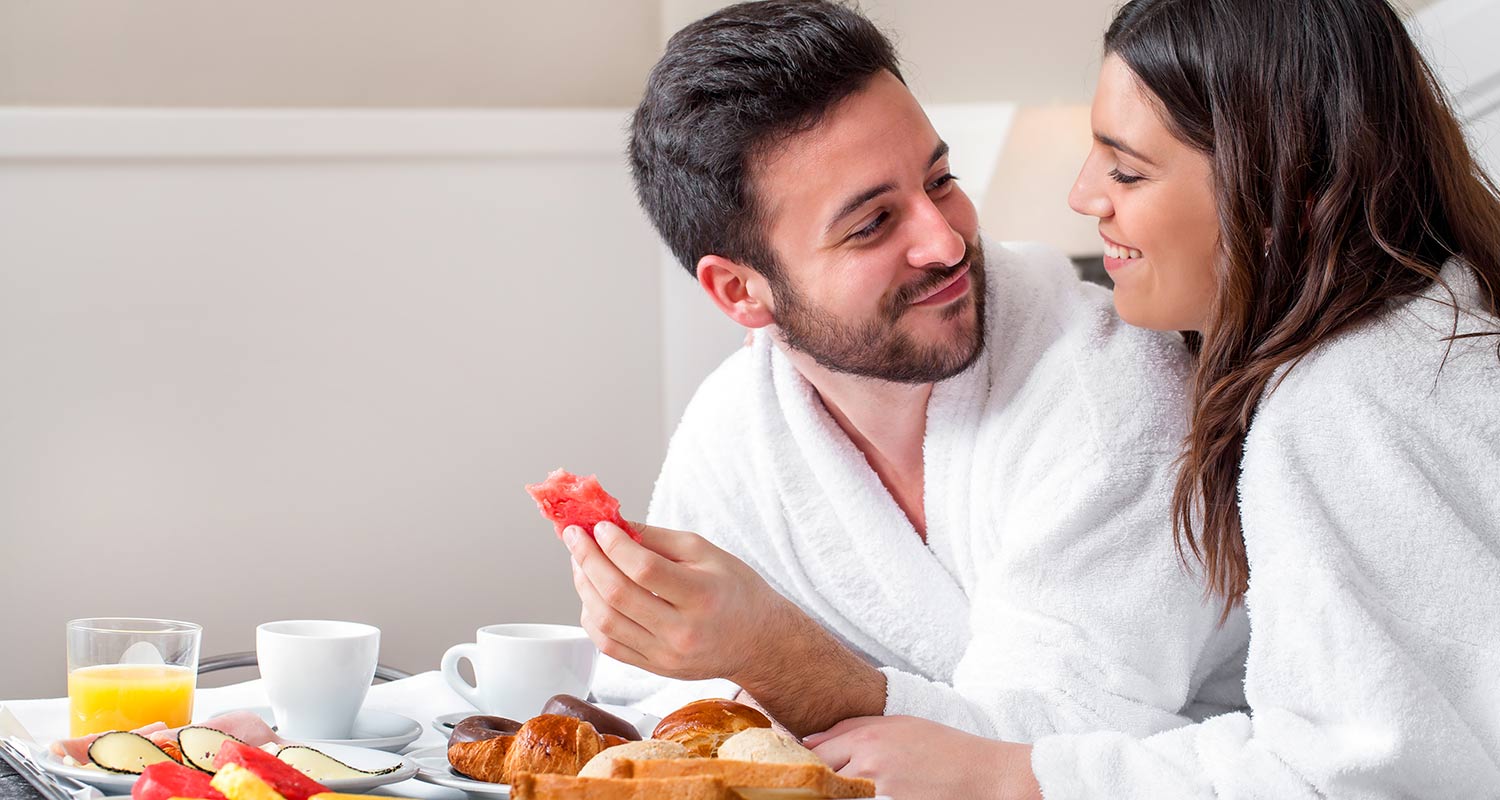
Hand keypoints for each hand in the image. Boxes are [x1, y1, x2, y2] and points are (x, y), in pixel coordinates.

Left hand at [563, 520, 797, 684]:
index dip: (615, 545)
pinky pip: (609, 644)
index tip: (599, 526)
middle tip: (574, 536)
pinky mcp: (655, 668)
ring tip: (580, 562)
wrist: (758, 641)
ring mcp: (666, 655)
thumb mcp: (707, 552)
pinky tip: (591, 594)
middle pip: (618, 595)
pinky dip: (591, 616)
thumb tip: (614, 525)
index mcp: (702, 595)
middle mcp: (682, 631)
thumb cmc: (736, 591)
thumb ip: (658, 538)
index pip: (644, 569)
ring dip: (584, 586)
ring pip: (606, 622)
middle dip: (588, 560)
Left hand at [806, 716, 1041, 799]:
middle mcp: (867, 761)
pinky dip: (855, 799)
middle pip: (820, 773)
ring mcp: (878, 788)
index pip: (816, 751)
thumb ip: (853, 728)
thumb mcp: (899, 724)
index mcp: (867, 737)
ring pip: (836, 793)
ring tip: (843, 787)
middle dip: (816, 778)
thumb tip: (810, 741)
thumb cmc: (942, 746)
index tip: (803, 765)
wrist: (981, 773)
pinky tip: (864, 796)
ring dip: (834, 791)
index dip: (807, 760)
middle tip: (816, 782)